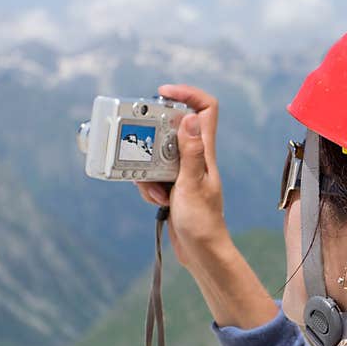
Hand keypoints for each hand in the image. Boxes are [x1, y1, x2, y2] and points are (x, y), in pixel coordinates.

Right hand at [134, 84, 229, 270]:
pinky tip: (158, 201)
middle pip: (170, 129)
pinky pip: (153, 176)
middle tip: (141, 146)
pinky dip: (149, 187)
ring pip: (156, 154)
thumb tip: (190, 117)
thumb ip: (190, 152)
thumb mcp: (192, 184)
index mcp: (205, 151)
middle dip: (152, 137)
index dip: (188, 94)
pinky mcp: (172, 187)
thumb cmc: (203, 222)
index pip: (205, 109)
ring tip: (157, 191)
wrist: (202, 252)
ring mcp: (182, 172)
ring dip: (148, 169)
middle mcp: (195, 157)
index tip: (163, 92)